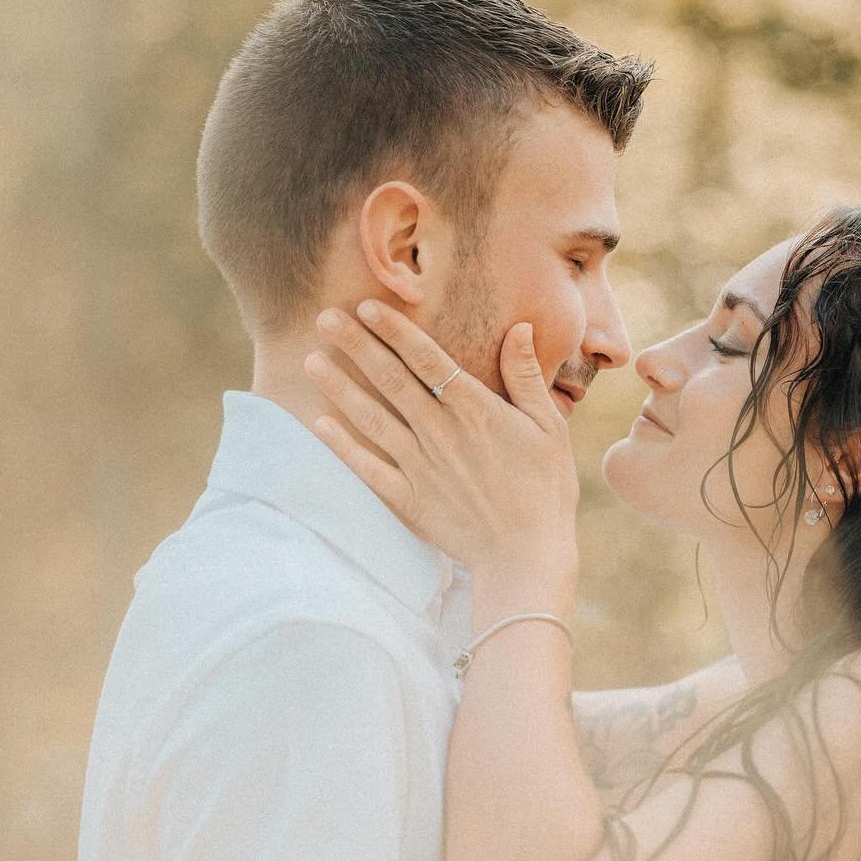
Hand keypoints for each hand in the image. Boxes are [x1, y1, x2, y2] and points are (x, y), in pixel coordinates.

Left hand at [303, 302, 578, 579]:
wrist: (526, 554)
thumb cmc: (545, 488)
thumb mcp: (549, 427)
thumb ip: (527, 376)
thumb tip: (519, 328)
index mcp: (476, 410)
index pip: (427, 358)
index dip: (395, 329)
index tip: (368, 305)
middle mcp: (441, 432)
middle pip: (391, 380)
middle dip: (355, 346)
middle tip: (323, 318)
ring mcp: (420, 466)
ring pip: (372, 418)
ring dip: (339, 388)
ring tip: (311, 361)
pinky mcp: (408, 499)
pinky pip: (368, 468)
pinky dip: (342, 446)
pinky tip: (320, 423)